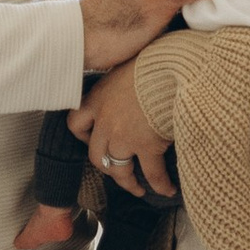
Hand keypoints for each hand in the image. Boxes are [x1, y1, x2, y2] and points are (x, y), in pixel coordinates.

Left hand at [69, 63, 172, 202]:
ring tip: (139, 189)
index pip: (76, 123)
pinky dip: (160, 184)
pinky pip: (151, 173)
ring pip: (119, 170)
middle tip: (119, 173)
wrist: (173, 66)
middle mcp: (105, 121)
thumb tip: (136, 90)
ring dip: (129, 182)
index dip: (84, 137)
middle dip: (108, 167)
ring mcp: (124, 136)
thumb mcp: (129, 68)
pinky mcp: (146, 146)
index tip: (94, 141)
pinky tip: (167, 189)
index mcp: (98, 98)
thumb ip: (124, 86)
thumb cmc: (156, 61)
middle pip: (96, 155)